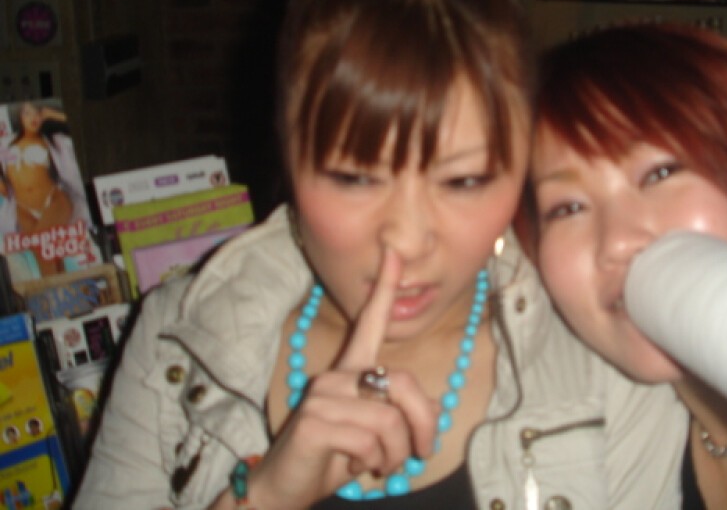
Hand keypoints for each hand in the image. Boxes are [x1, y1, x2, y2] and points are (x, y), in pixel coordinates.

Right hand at [245, 253, 437, 509]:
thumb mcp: (372, 433)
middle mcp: (335, 375)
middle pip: (402, 384)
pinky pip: (370, 440)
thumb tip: (429, 418)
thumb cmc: (333, 457)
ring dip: (394, 453)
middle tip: (420, 452)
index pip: (369, 322)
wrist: (285, 489)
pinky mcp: (315, 420)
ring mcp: (323, 395)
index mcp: (349, 371)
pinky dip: (373, 462)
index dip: (385, 288)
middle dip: (422, 423)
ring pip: (390, 419)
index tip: (393, 252)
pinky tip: (355, 466)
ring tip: (376, 463)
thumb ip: (395, 415)